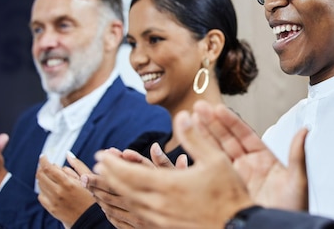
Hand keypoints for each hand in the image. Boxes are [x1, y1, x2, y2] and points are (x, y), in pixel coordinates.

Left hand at [37, 154, 95, 226]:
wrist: (90, 219)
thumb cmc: (92, 197)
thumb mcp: (87, 179)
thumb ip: (76, 165)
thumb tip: (68, 154)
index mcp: (68, 184)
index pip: (48, 168)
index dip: (43, 160)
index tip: (43, 156)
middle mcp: (58, 193)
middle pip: (41, 176)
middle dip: (41, 168)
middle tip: (46, 165)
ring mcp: (53, 201)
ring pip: (40, 185)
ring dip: (43, 177)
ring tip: (51, 175)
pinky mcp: (51, 208)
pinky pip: (41, 196)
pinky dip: (43, 189)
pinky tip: (51, 187)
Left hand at [91, 110, 254, 228]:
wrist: (237, 227)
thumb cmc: (228, 194)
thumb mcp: (216, 159)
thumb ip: (195, 137)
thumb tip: (183, 115)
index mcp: (168, 186)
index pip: (129, 174)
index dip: (112, 165)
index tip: (101, 155)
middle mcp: (159, 205)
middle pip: (124, 190)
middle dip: (107, 176)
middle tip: (96, 166)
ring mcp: (160, 220)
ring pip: (128, 205)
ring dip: (113, 192)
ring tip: (105, 182)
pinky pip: (136, 218)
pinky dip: (125, 208)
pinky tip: (124, 204)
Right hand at [195, 100, 308, 210]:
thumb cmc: (293, 211)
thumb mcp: (297, 181)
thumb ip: (297, 155)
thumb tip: (305, 131)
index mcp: (264, 160)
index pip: (244, 135)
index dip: (231, 121)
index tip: (219, 108)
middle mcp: (247, 167)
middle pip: (226, 140)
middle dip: (212, 123)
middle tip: (199, 108)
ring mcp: (234, 179)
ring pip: (215, 152)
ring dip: (202, 136)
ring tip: (190, 121)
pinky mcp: (224, 192)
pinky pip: (209, 172)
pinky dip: (199, 159)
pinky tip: (188, 148)